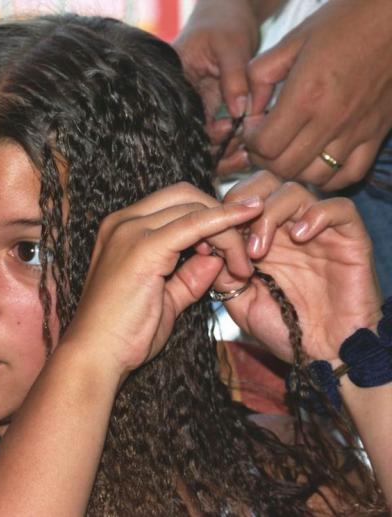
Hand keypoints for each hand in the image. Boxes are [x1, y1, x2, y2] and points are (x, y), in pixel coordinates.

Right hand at [61, 183, 259, 384]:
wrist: (96, 357)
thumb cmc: (123, 336)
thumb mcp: (165, 300)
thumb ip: (189, 277)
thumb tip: (216, 261)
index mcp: (122, 231)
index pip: (174, 205)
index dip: (210, 218)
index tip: (234, 247)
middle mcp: (122, 222)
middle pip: (185, 195)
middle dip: (222, 215)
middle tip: (245, 253)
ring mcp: (129, 231)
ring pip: (194, 207)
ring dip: (228, 230)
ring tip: (242, 266)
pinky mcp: (143, 248)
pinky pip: (194, 224)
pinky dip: (224, 223)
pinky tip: (244, 231)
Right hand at [173, 0, 259, 173]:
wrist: (227, 14)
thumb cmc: (223, 24)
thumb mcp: (231, 46)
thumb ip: (234, 79)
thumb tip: (239, 113)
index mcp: (175, 83)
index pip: (183, 119)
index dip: (206, 131)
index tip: (231, 128)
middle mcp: (180, 100)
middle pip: (191, 138)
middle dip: (217, 148)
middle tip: (244, 146)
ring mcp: (194, 107)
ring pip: (203, 142)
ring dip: (225, 150)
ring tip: (249, 150)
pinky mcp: (209, 111)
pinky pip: (216, 135)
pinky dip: (232, 143)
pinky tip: (248, 148)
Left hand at [217, 171, 381, 362]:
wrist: (326, 354)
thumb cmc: (284, 328)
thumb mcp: (240, 300)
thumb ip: (222, 272)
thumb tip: (205, 246)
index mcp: (262, 237)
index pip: (239, 200)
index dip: (219, 212)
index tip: (204, 242)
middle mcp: (289, 227)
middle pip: (263, 184)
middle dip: (241, 204)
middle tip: (233, 236)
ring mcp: (320, 230)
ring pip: (294, 190)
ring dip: (269, 215)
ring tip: (258, 251)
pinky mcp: (350, 238)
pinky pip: (339, 208)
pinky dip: (316, 215)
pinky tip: (300, 237)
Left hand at [245, 0, 391, 190]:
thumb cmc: (344, 23)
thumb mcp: (292, 41)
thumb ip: (260, 76)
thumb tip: (246, 108)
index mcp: (307, 95)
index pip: (265, 145)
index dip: (250, 141)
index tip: (253, 126)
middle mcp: (332, 119)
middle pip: (285, 167)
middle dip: (265, 159)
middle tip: (265, 141)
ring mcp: (357, 131)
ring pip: (314, 176)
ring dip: (294, 170)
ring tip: (289, 149)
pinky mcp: (376, 134)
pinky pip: (349, 175)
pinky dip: (329, 177)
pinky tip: (316, 161)